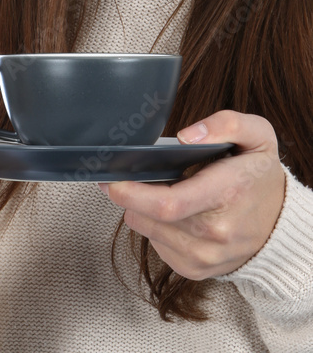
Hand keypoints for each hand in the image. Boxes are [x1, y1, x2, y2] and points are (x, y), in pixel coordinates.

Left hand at [98, 110, 285, 278]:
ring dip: (140, 211)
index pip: (169, 203)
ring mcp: (206, 256)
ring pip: (149, 232)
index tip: (112, 179)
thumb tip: (187, 135)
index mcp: (227, 193)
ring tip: (152, 192)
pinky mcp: (197, 270)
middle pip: (152, 218)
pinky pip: (157, 247)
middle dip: (128, 197)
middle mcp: (216, 231)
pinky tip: (169, 214)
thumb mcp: (257, 135)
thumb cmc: (261, 176)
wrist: (281, 225)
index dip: (132, 192)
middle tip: (117, 179)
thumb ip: (226, 124)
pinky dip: (154, 228)